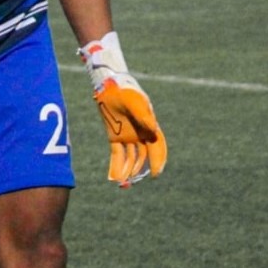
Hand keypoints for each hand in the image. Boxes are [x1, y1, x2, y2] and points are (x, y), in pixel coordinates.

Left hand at [79, 32, 165, 185]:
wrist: (109, 84)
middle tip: (133, 182)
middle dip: (139, 171)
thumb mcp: (135, 102)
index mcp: (150, 126)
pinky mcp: (114, 137)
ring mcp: (128, 136)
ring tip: (121, 183)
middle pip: (143, 157)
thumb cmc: (125, 91)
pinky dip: (116, 167)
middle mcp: (140, 134)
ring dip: (127, 171)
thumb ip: (144, 117)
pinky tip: (113, 178)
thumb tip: (154, 132)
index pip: (157, 147)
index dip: (158, 161)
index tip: (155, 174)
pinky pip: (117, 155)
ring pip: (130, 159)